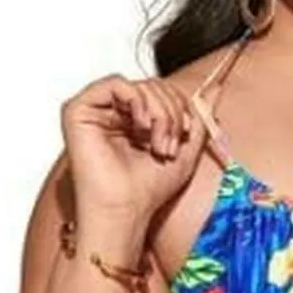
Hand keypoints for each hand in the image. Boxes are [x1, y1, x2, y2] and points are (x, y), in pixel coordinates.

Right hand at [61, 72, 206, 221]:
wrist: (126, 209)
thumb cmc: (148, 189)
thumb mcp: (187, 149)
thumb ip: (198, 117)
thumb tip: (214, 88)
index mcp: (135, 120)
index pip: (163, 92)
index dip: (180, 107)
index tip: (186, 133)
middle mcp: (114, 113)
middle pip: (153, 86)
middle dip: (172, 113)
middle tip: (170, 145)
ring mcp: (96, 110)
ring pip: (139, 85)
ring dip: (160, 113)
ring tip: (159, 144)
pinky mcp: (78, 110)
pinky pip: (116, 83)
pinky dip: (138, 100)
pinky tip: (140, 126)